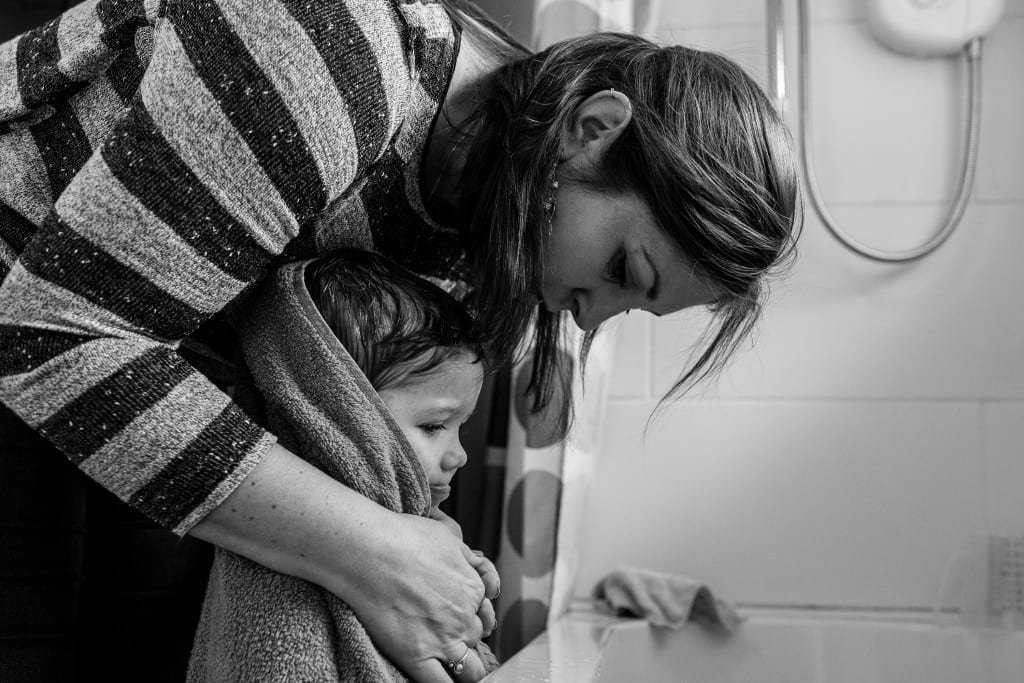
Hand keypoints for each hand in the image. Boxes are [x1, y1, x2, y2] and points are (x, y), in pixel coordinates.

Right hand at [337, 511, 495, 681]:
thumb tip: (477, 567)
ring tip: (453, 664)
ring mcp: (442, 640)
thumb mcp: (447, 538)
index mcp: (473, 589)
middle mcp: (463, 617)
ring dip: (465, 667)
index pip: (482, 610)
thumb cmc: (403, 538)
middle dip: (463, 635)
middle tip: (443, 629)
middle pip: (474, 636)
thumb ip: (467, 559)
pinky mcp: (417, 657)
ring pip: (470, 668)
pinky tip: (447, 681)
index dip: (470, 610)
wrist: (369, 551)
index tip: (455, 609)